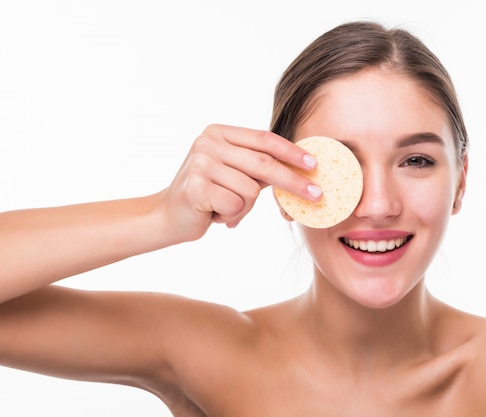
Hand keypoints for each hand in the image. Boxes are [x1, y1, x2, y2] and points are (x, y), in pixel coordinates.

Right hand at [159, 124, 319, 241]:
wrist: (167, 216)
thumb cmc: (208, 195)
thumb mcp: (234, 172)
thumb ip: (259, 166)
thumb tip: (303, 169)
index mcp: (219, 132)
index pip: (264, 139)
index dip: (292, 152)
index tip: (315, 164)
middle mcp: (208, 142)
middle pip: (263, 163)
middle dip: (293, 182)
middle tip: (316, 195)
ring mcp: (200, 163)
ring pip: (250, 190)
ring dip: (245, 208)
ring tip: (225, 208)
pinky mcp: (195, 187)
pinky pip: (236, 205)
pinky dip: (231, 216)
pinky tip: (214, 214)